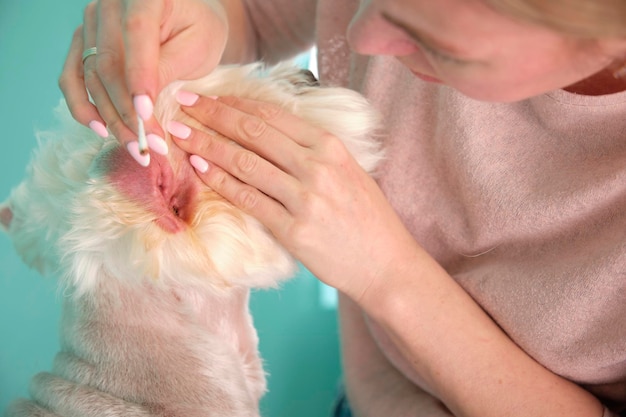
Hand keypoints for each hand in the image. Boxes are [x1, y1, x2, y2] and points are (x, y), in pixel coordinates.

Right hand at [59, 0, 227, 144]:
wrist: (187, 20)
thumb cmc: (198, 32)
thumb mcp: (197, 48)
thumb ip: (167, 69)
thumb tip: (140, 107)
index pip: (136, 33)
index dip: (139, 76)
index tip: (147, 115)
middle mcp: (109, 4)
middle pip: (109, 63)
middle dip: (128, 112)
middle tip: (149, 146)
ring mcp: (91, 23)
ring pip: (91, 77)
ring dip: (111, 118)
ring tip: (135, 148)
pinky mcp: (83, 43)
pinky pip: (72, 78)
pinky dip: (83, 107)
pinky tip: (101, 130)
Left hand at [170, 94, 421, 300]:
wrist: (384, 263)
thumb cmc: (366, 218)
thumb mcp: (348, 171)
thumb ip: (313, 151)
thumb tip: (270, 132)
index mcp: (331, 147)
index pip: (273, 116)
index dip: (235, 103)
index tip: (209, 96)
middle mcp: (317, 167)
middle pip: (254, 133)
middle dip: (213, 115)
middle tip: (184, 103)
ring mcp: (305, 199)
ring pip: (245, 163)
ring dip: (207, 145)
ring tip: (180, 134)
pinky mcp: (293, 230)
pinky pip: (248, 200)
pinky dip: (221, 182)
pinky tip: (200, 168)